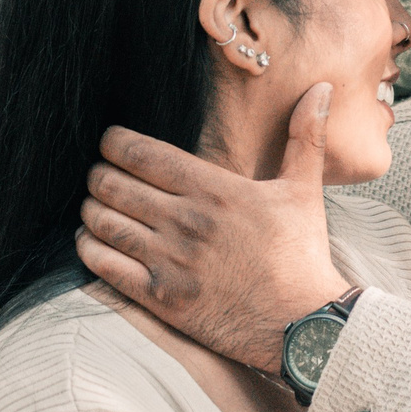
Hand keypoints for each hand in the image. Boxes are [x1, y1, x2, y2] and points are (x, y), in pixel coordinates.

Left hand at [75, 82, 353, 372]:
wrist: (304, 323)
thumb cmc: (302, 256)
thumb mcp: (303, 191)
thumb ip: (304, 136)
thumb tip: (321, 88)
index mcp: (214, 189)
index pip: (140, 152)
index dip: (113, 143)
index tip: (112, 144)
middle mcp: (186, 221)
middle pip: (111, 183)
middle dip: (99, 175)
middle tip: (101, 176)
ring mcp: (170, 261)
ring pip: (102, 221)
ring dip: (91, 210)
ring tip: (96, 207)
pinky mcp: (160, 297)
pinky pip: (103, 264)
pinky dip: (89, 248)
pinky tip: (93, 242)